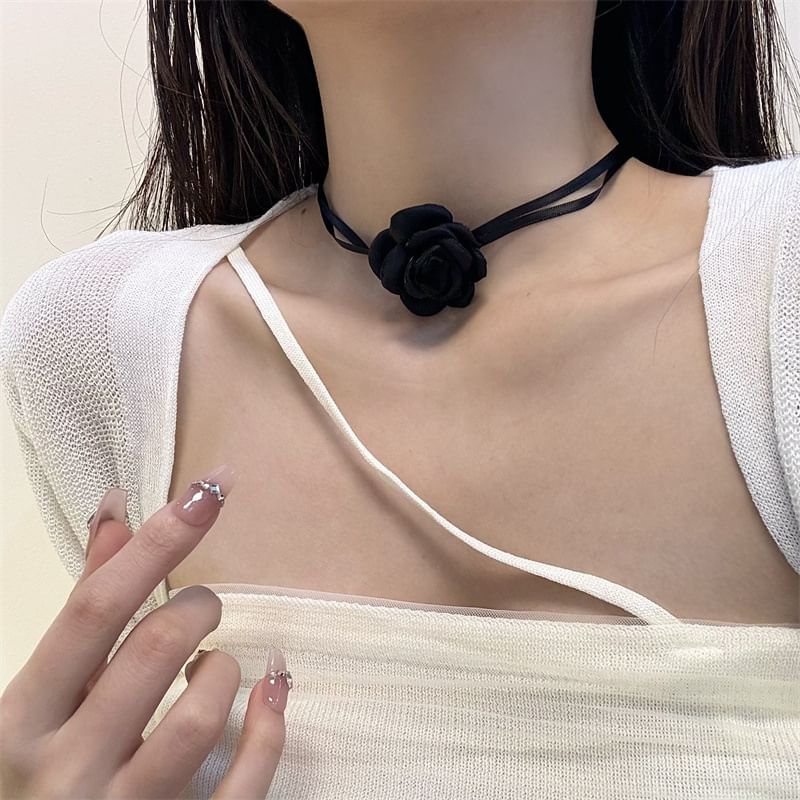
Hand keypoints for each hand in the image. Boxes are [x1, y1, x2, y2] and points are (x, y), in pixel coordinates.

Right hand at [0, 464, 291, 798]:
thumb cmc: (39, 773)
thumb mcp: (41, 696)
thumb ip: (84, 607)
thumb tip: (117, 509)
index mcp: (21, 721)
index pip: (95, 610)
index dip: (157, 543)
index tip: (210, 493)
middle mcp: (64, 770)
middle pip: (155, 650)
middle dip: (197, 608)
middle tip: (202, 608)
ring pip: (200, 717)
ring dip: (225, 668)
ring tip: (211, 664)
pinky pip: (242, 786)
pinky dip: (269, 730)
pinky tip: (272, 690)